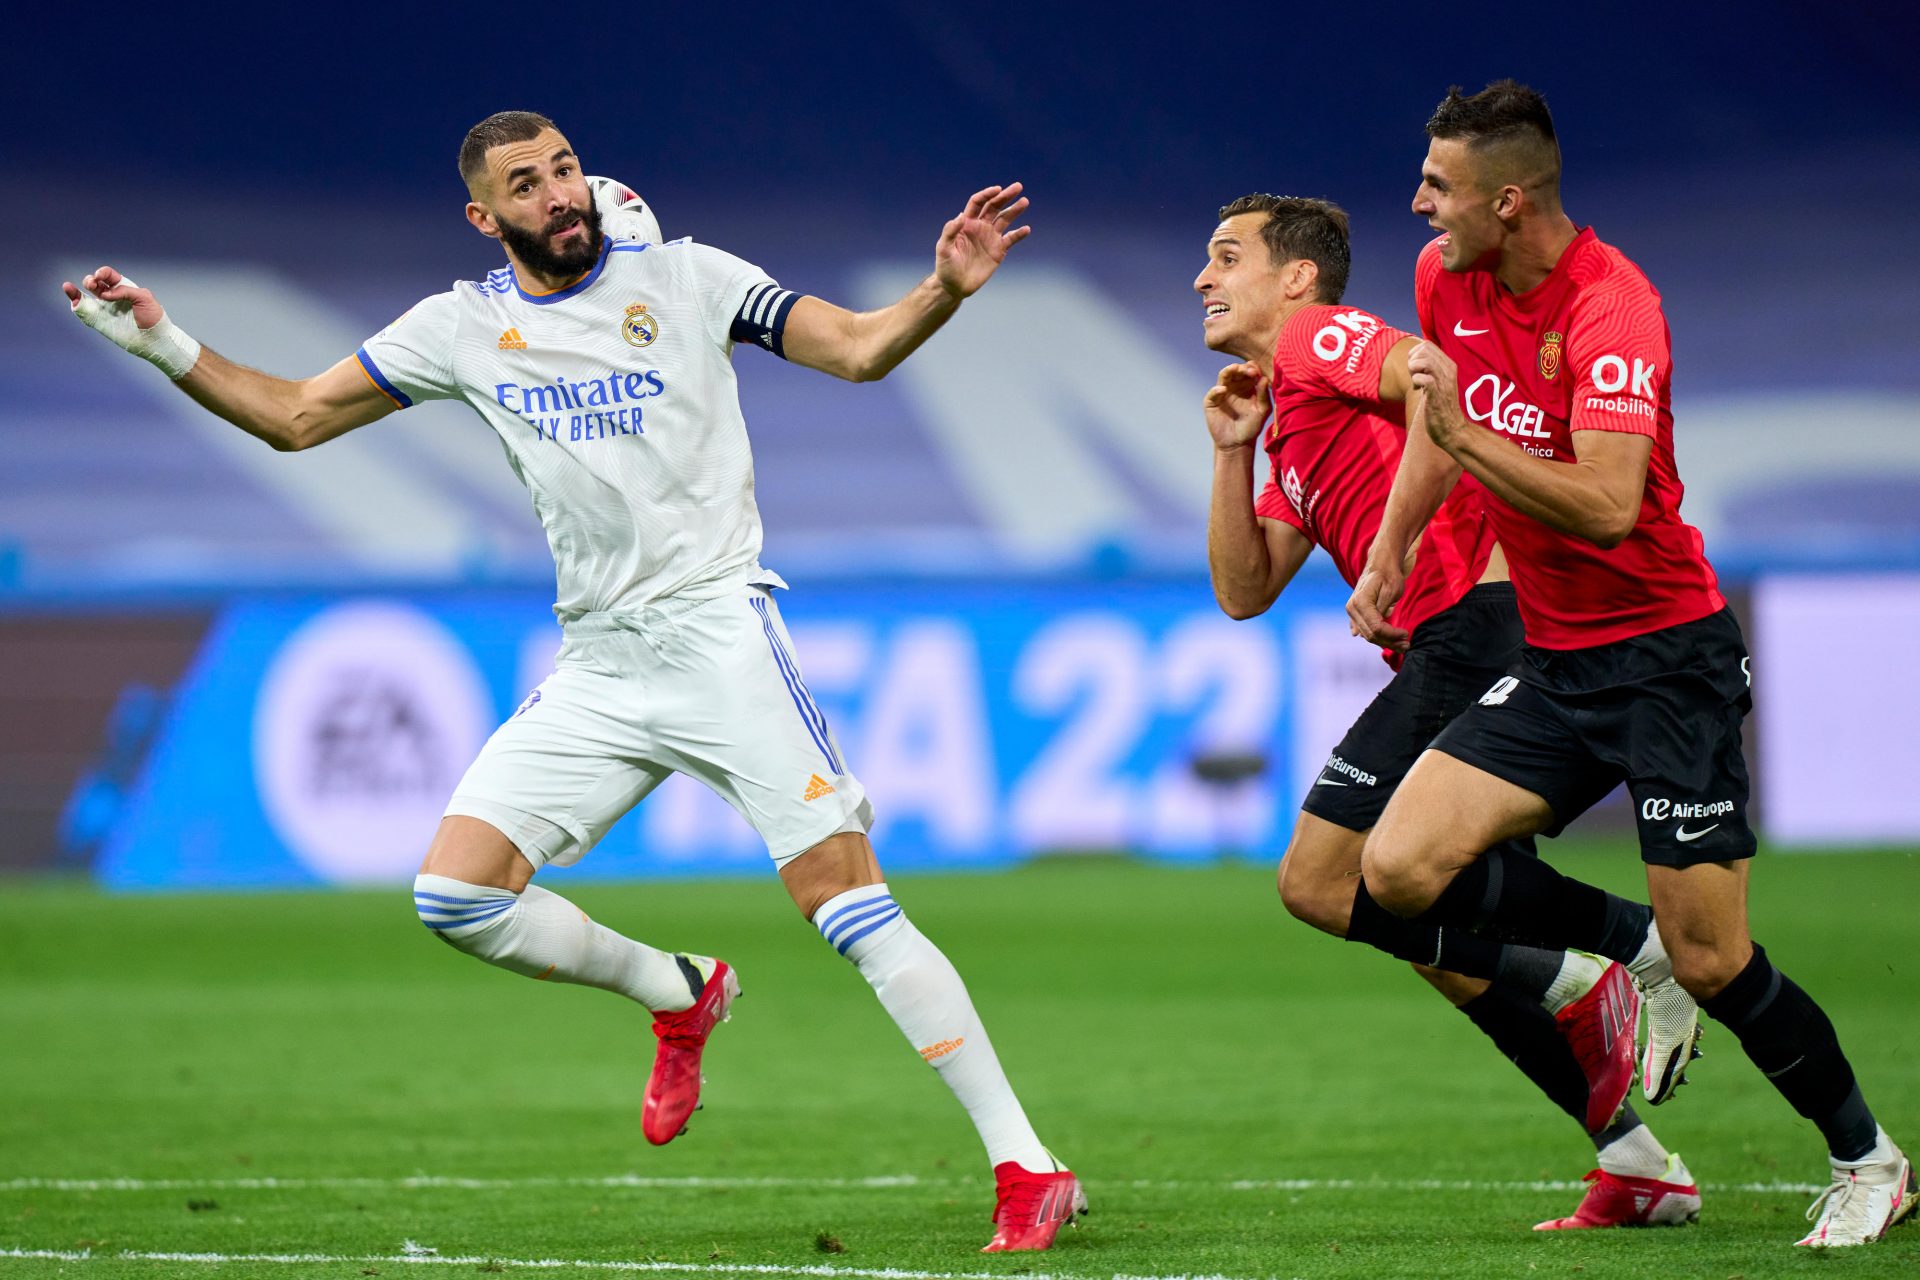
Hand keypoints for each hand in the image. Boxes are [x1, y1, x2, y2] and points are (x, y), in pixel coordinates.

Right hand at [63, 265, 165, 328]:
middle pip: (95, 282)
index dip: (102, 273)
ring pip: (85, 294)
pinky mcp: (98, 320)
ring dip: (76, 288)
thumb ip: (125, 291)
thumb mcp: (144, 298)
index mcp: (124, 288)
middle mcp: (112, 296)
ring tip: (68, 287)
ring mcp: (104, 308)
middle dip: (90, 280)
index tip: (101, 276)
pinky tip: (70, 294)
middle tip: (93, 285)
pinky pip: (83, 309)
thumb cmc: (153, 317)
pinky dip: (74, 301)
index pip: (108, 275)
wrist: (154, 338)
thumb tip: (105, 295)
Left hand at [934, 183, 1030, 298]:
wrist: (955, 285)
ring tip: (1025, 201)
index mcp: (966, 223)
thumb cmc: (945, 266)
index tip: (998, 189)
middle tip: (1018, 187)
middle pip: (994, 206)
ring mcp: (990, 238)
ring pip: (1005, 219)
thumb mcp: (943, 248)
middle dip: (1005, 196)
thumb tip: (961, 216)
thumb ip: (950, 231)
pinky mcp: (998, 250)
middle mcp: (980, 227)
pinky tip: (1026, 229)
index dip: (987, 194)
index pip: (978, 203)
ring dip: (1015, 210)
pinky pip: (1011, 239)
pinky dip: (1019, 234)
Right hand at [1202, 361, 1270, 450]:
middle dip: (1243, 368)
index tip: (1258, 373)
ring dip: (1229, 370)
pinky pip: (1213, 392)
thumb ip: (1264, 395)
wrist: (1237, 444)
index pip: (1249, 370)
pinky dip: (1217, 389)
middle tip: (1250, 371)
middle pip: (1236, 370)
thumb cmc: (1251, 427)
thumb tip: (1265, 379)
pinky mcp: (1212, 402)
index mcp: (1248, 386)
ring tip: (1234, 369)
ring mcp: (1222, 392)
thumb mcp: (1262, 411)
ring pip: (1224, 376)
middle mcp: (1235, 386)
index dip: (1253, 368)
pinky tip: (1223, 390)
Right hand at [1347, 559, 1410, 652]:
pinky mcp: (1355, 613)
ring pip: (1368, 634)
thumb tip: (1378, 629)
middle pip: (1371, 634)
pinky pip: (1365, 629)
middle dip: (1389, 642)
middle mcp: (1352, 608)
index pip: (1376, 628)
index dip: (1391, 635)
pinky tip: (1383, 642)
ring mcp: (1352, 611)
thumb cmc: (1389, 574)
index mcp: (1360, 603)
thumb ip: (1383, 610)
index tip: (1406, 634)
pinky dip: (1377, 637)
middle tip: (1407, 645)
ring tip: (1401, 644)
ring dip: (1385, 641)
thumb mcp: (1391, 591)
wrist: (1381, 563)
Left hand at [1406, 341, 1465, 450]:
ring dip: (1414, 370)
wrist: (1451, 429)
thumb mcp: (1436, 382)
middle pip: (1425, 348)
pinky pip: (1424, 378)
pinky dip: (1416, 381)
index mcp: (1449, 365)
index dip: (1415, 354)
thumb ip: (1429, 369)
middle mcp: (1448, 371)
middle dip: (1413, 359)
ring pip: (1425, 361)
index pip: (1427, 345)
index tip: (1416, 370)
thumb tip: (1414, 357)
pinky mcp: (1437, 395)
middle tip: (1414, 375)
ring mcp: (1444, 382)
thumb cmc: (1440, 407)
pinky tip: (1418, 389)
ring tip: (1416, 382)